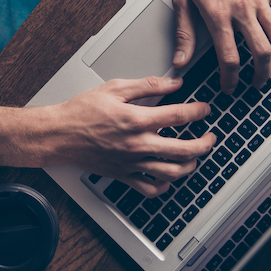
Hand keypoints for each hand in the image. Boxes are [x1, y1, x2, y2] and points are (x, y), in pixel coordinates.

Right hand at [45, 76, 215, 196]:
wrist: (59, 134)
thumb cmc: (82, 111)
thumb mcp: (114, 88)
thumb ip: (147, 85)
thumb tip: (173, 82)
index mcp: (137, 120)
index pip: (179, 116)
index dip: (198, 111)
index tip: (205, 109)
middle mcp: (137, 144)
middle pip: (183, 150)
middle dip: (204, 144)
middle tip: (210, 138)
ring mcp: (131, 163)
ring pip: (171, 172)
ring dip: (190, 165)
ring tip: (194, 157)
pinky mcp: (123, 175)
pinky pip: (149, 188)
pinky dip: (164, 186)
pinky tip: (168, 177)